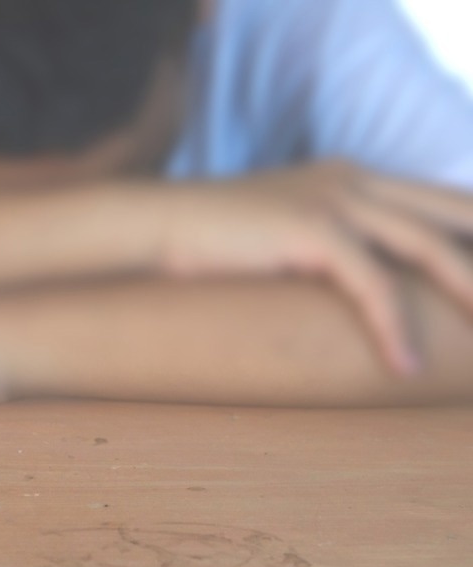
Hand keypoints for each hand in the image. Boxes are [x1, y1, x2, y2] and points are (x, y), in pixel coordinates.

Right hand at [150, 161, 472, 373]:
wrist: (151, 225)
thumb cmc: (206, 239)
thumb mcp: (278, 231)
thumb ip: (320, 245)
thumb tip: (346, 290)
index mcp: (350, 176)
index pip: (441, 201)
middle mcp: (353, 178)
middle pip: (453, 215)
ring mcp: (333, 198)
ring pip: (430, 245)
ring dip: (468, 291)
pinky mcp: (310, 228)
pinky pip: (372, 282)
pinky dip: (392, 327)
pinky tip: (402, 366)